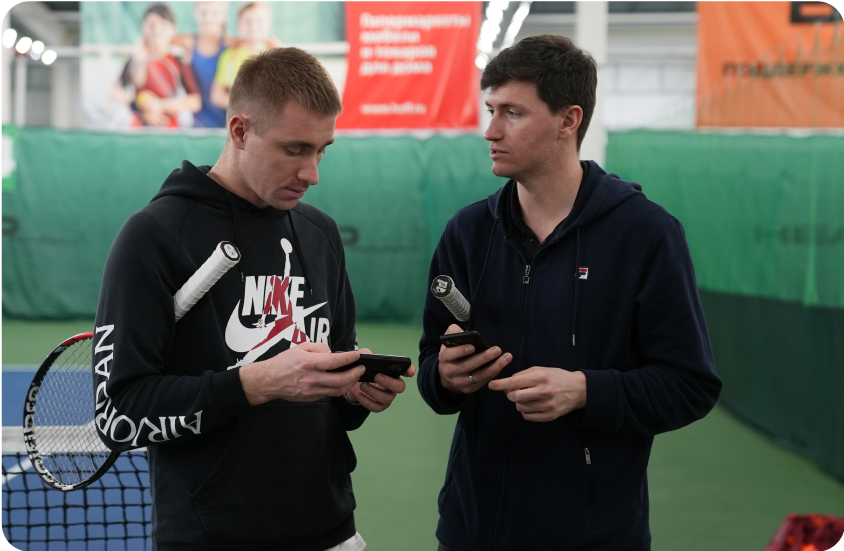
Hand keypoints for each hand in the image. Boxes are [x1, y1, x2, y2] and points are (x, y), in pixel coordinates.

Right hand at [239, 342, 364, 405]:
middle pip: (339, 380)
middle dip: (354, 374)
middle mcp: (310, 378)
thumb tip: (333, 353)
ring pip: (337, 390)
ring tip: (355, 375)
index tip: (357, 355)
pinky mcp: (310, 398)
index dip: (348, 359)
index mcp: (307, 363)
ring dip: (350, 383)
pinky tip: (343, 381)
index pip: (332, 361)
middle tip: (362, 368)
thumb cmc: (283, 362)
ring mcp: (310, 391)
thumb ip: (318, 348)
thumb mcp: (299, 348)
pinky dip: (338, 388)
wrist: (268, 381)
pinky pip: (329, 394)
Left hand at [345, 350, 415, 412]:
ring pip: (388, 398)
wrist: (353, 384)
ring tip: (363, 385)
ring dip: (374, 392)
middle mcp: (393, 385)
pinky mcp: (379, 405)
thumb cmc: (362, 370)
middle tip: (376, 376)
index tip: (410, 371)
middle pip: (400, 387)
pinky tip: (359, 395)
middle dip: (389, 382)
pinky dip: (368, 402)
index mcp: (393, 372)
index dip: (410, 371)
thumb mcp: (363, 360)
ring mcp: (387, 396)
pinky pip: (377, 407)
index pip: (406, 371)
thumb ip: (365, 353)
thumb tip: (368, 355)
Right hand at [438, 324, 511, 394]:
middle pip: (467, 366)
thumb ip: (454, 332)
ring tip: (506, 358)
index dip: (460, 351)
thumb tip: (463, 332)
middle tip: (497, 350)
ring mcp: (459, 382)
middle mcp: (449, 372)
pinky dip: (493, 374)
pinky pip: (482, 382)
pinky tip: (501, 365)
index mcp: (444, 358)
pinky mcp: (468, 389)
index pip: (449, 355)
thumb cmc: (452, 352)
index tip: (473, 346)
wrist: (449, 372)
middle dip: (484, 358)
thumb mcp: (449, 341)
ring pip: (478, 376)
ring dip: (494, 367)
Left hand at [488, 366, 586, 421]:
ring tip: (527, 397)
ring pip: (520, 407)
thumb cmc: (556, 377)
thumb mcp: (541, 369)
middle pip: (515, 397)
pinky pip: (528, 416)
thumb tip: (507, 384)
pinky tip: (532, 404)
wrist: (578, 389)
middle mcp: (544, 391)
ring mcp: (547, 405)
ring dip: (518, 402)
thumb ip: (523, 375)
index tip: (491, 385)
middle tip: (512, 391)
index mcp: (540, 377)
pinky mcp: (550, 416)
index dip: (500, 384)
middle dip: (509, 394)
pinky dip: (525, 411)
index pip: (515, 382)